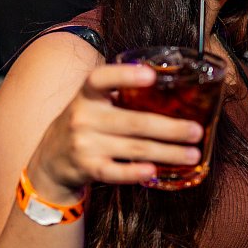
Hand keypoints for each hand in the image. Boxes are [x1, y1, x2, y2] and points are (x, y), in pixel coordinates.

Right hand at [27, 63, 203, 197]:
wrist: (50, 159)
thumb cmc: (84, 124)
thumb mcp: (92, 103)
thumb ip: (120, 94)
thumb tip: (173, 89)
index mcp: (87, 95)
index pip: (101, 79)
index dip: (125, 76)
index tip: (151, 76)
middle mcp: (83, 117)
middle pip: (134, 122)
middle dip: (169, 128)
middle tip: (196, 131)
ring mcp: (84, 144)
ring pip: (133, 148)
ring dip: (167, 152)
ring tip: (192, 154)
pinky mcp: (87, 168)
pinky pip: (115, 172)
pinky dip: (134, 172)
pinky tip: (154, 171)